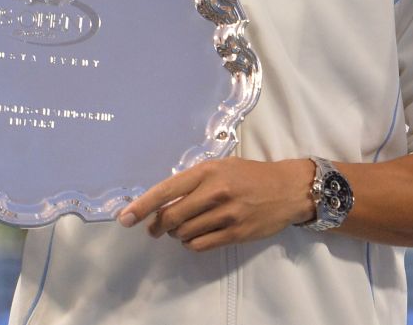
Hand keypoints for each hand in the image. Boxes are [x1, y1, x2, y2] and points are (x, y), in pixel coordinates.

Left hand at [118, 157, 315, 250]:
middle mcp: (215, 192)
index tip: (124, 219)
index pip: (166, 190)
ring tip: (186, 227)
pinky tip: (197, 236)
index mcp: (209, 171)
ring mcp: (226, 215)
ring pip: (183, 234)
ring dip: (177, 234)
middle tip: (156, 228)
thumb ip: (196, 180)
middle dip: (157, 226)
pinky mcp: (235, 233)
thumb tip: (163, 201)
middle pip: (170, 218)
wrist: (288, 189)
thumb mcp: (224, 167)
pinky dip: (191, 243)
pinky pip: (199, 245)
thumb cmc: (252, 175)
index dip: (142, 206)